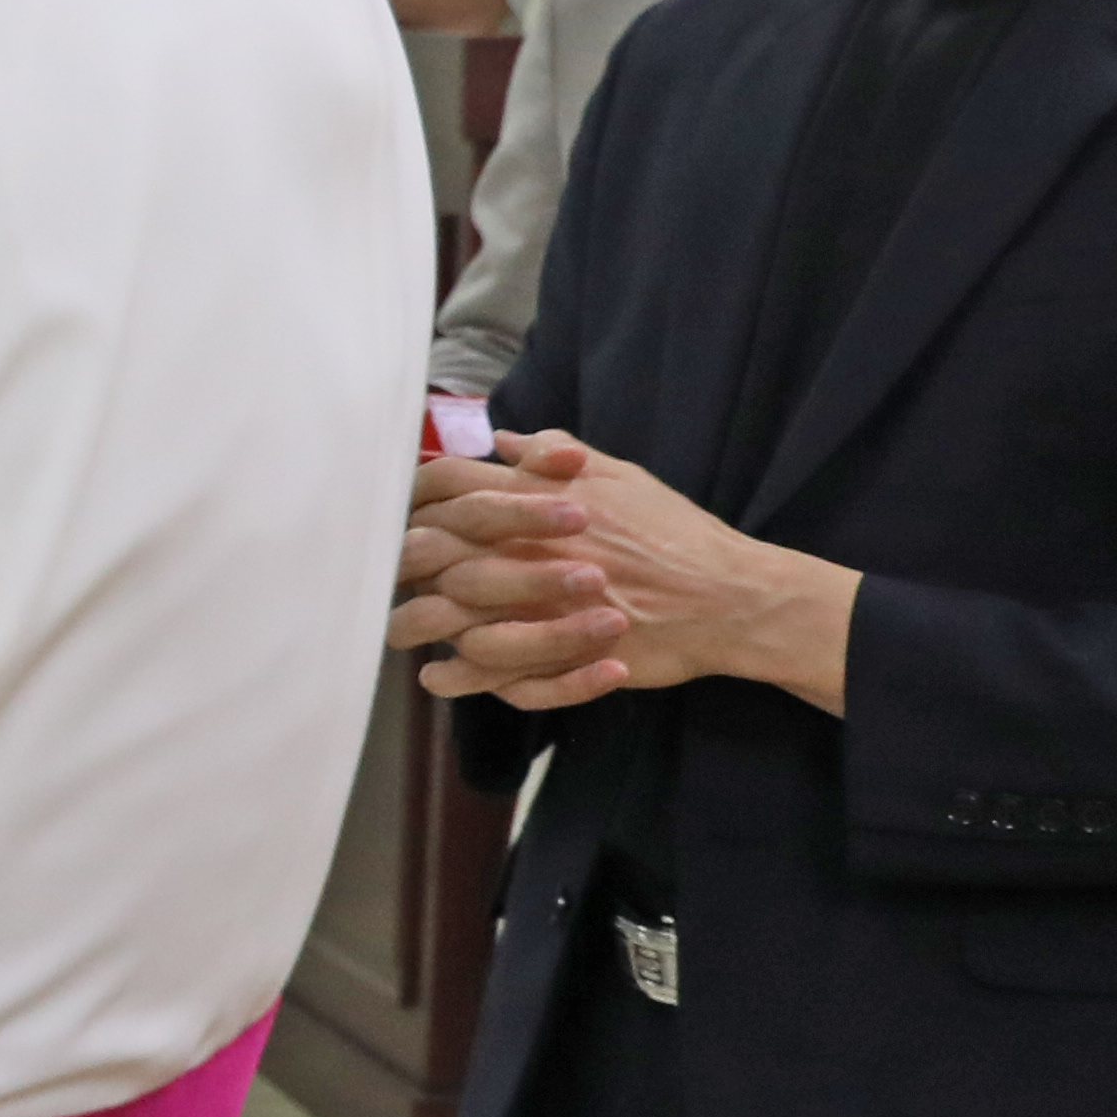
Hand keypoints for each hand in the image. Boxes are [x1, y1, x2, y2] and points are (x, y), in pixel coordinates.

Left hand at [398, 433, 855, 713]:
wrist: (728, 599)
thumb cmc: (677, 535)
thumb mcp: (621, 477)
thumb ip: (556, 453)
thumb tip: (501, 440)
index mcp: (539, 500)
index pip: (446, 484)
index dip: (412, 494)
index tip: (403, 510)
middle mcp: (526, 549)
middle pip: (425, 548)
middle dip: (397, 558)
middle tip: (388, 571)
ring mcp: (535, 606)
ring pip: (442, 615)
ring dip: (415, 620)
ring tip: (407, 624)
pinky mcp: (552, 656)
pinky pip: (483, 671)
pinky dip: (454, 676)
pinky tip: (439, 672)